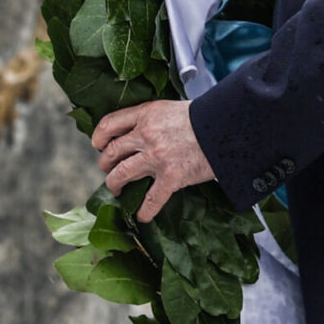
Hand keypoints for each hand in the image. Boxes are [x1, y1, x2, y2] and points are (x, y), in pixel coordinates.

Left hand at [92, 101, 213, 220]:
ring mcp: (156, 158)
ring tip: (116, 189)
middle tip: (107, 168)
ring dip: (114, 184)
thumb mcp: (170, 108)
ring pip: (121, 175)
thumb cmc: (202, 117)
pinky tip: (142, 216)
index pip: (109, 124)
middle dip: (105, 163)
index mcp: (145, 114)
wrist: (225, 128)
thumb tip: (139, 131)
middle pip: (112, 152)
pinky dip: (144, 211)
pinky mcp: (171, 178)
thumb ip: (151, 119)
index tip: (98, 144)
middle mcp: (146, 135)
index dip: (99, 136)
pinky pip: (151, 200)